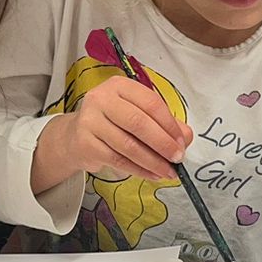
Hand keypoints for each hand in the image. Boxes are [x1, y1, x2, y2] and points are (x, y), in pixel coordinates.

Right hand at [54, 76, 193, 181]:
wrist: (75, 136)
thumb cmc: (112, 122)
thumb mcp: (138, 115)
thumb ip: (164, 123)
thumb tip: (186, 136)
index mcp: (120, 86)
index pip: (151, 103)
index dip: (169, 124)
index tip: (182, 142)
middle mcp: (102, 99)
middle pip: (139, 123)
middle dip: (163, 144)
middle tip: (178, 158)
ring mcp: (91, 121)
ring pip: (128, 145)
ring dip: (153, 161)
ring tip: (168, 171)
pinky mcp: (85, 143)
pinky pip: (118, 160)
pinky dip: (139, 170)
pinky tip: (152, 174)